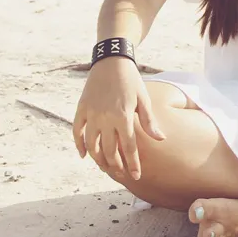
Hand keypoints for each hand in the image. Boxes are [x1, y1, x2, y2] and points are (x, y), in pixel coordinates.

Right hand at [72, 57, 164, 180]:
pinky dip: (79, 144)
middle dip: (116, 166)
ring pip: (92, 145)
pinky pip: (76, 131)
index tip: (136, 176)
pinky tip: (84, 155)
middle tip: (121, 174)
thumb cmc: (131, 80)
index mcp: (123, 116)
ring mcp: (91, 114)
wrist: (111, 60)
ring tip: (106, 167)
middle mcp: (105, 118)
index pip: (129, 148)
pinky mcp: (81, 109)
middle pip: (109, 150)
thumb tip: (160, 139)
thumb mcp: (143, 99)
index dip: (132, 164)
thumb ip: (149, 121)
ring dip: (98, 159)